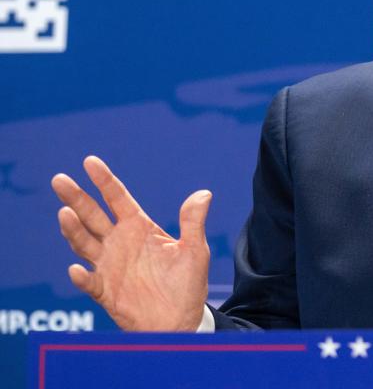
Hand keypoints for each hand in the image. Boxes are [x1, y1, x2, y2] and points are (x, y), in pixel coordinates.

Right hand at [51, 156, 211, 330]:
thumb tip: (204, 194)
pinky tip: (77, 269)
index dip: (104, 180)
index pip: (118, 198)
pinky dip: (82, 276)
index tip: (90, 161)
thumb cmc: (186, 284)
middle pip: (92, 215)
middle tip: (59, 179)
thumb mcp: (194, 250)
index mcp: (139, 227)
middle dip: (76, 198)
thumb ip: (193, 223)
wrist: (180, 321)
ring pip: (84, 243)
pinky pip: (89, 282)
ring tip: (65, 213)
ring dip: (73, 230)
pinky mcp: (104, 290)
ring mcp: (109, 265)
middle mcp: (119, 242)